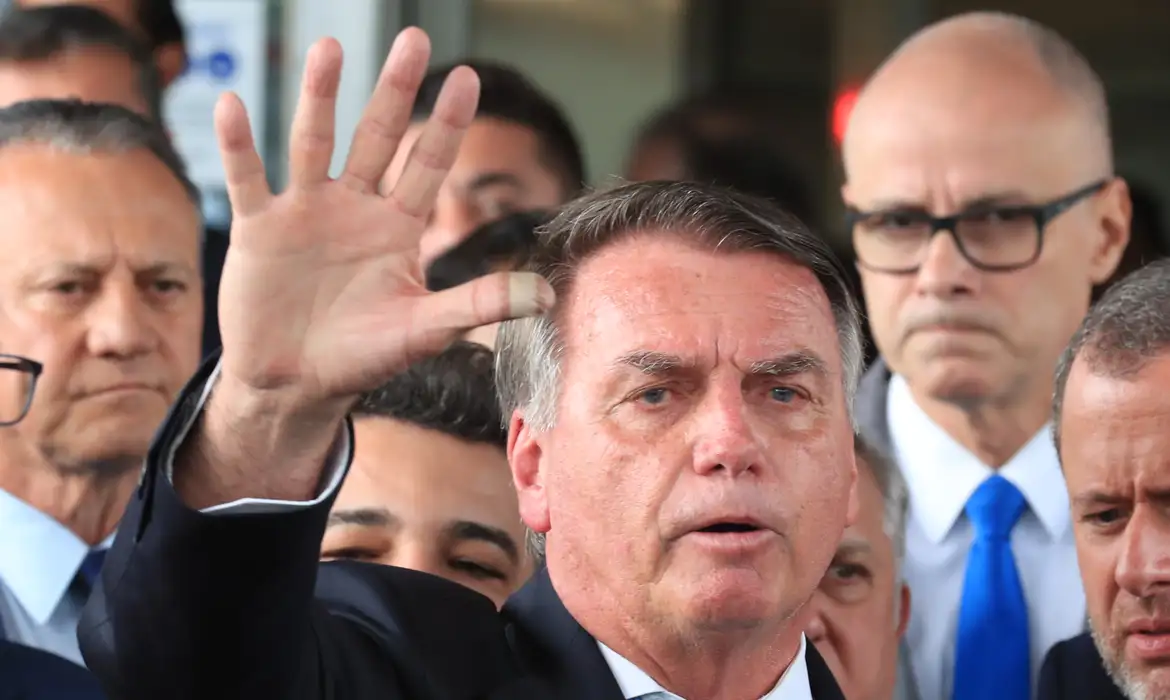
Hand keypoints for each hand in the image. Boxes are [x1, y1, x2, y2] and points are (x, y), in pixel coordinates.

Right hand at [213, 29, 553, 414]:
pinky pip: (249, 179)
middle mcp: (354, 207)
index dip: (447, 123)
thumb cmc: (362, 355)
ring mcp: (306, 212)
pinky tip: (233, 105)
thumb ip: (479, 304)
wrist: (295, 384)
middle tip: (414, 39)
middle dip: (395, 90)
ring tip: (328, 49)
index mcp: (397, 226)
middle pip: (377, 138)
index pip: (429, 165)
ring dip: (319, 98)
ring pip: (313, 144)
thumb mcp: (424, 329)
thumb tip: (548, 297)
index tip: (469, 77)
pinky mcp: (259, 229)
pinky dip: (238, 145)